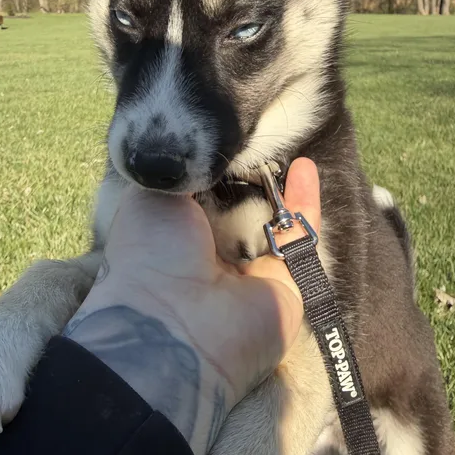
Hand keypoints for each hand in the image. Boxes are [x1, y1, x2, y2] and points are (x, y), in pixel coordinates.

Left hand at [64, 158, 320, 454]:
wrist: (173, 320)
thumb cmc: (150, 253)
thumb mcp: (148, 199)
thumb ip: (175, 174)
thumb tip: (197, 154)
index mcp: (175, 238)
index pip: (201, 197)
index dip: (213, 166)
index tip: (223, 134)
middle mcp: (213, 256)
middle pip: (240, 207)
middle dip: (248, 174)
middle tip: (256, 136)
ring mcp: (251, 273)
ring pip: (274, 220)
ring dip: (279, 185)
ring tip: (283, 144)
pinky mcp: (287, 284)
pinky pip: (303, 237)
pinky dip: (306, 201)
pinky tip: (305, 167)